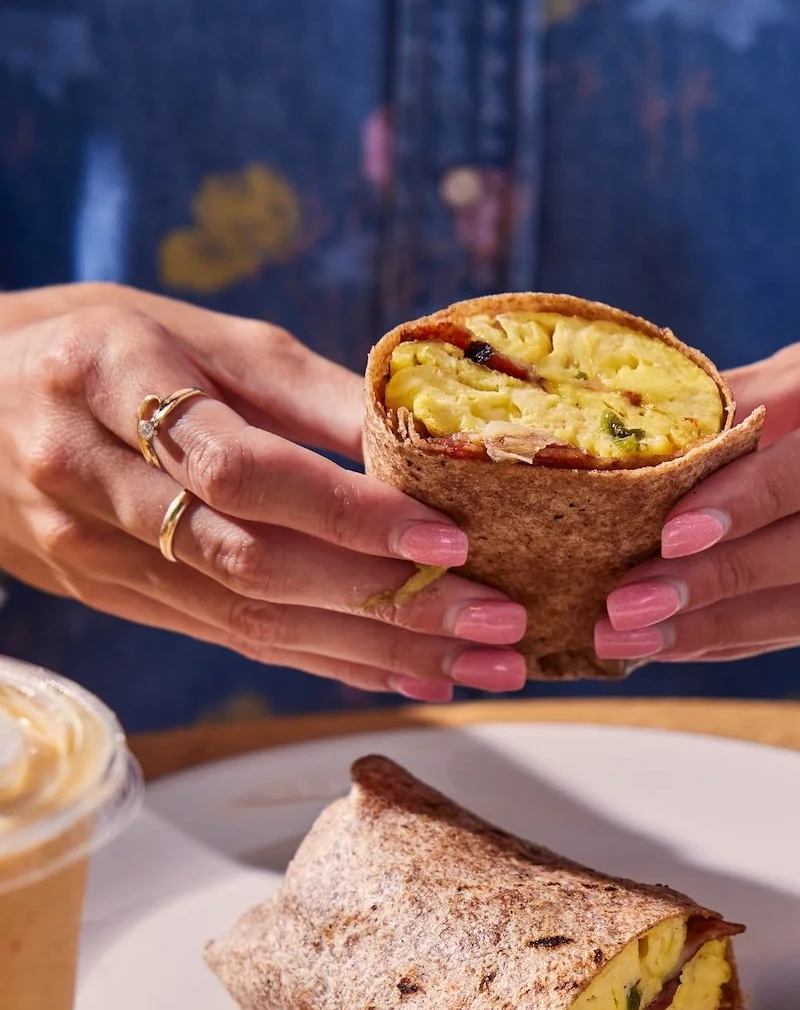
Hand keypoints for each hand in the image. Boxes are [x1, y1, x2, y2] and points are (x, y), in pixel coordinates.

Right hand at [0, 284, 527, 700]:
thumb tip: (435, 437)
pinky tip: (409, 676)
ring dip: (378, 652)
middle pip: (255, 563)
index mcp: (109, 381)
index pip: (242, 468)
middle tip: (499, 621)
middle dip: (390, 602)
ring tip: (482, 666)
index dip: (348, 511)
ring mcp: (94, 552)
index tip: (447, 536)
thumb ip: (310, 391)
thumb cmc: (100, 349)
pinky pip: (235, 642)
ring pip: (249, 622)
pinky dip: (330, 663)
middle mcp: (91, 477)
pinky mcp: (111, 600)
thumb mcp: (196, 333)